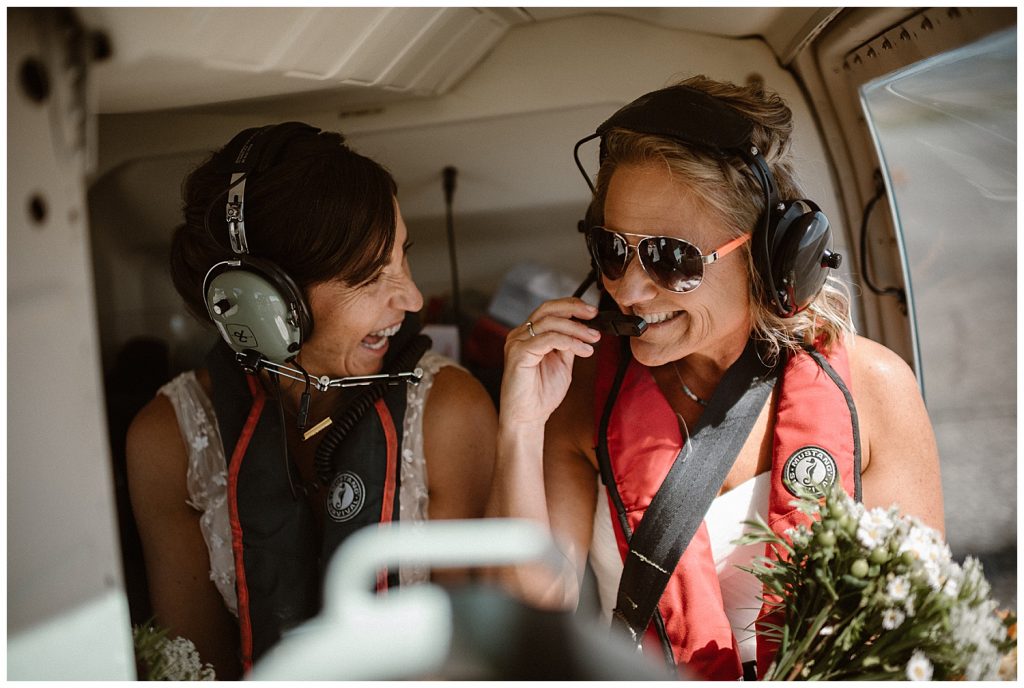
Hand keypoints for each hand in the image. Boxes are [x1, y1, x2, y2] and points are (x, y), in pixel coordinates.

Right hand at [500, 298, 600, 426]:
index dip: (571, 306)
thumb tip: (583, 328)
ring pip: (550, 323)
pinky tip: (584, 350)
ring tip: (593, 339)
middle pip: (548, 309)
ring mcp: (517, 342)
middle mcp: (520, 335)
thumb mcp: (561, 363)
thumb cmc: (541, 394)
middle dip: (574, 308)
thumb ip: (568, 344)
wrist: (528, 418)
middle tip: (594, 316)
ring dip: (576, 329)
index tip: (593, 312)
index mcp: (528, 335)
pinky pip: (548, 339)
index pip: (549, 310)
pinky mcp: (519, 353)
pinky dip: (569, 341)